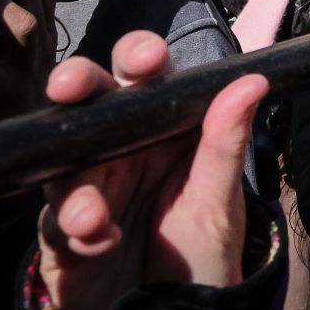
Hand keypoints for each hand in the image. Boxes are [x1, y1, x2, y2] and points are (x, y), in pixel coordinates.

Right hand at [38, 32, 267, 309]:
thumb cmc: (202, 252)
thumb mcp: (219, 200)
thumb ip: (226, 142)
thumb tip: (254, 81)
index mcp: (162, 130)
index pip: (146, 79)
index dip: (140, 57)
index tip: (147, 59)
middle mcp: (120, 151)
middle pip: (89, 102)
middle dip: (75, 86)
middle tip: (70, 88)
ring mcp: (87, 188)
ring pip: (63, 163)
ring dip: (76, 186)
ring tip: (92, 216)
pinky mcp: (61, 234)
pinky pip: (55, 221)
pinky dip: (74, 230)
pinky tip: (98, 241)